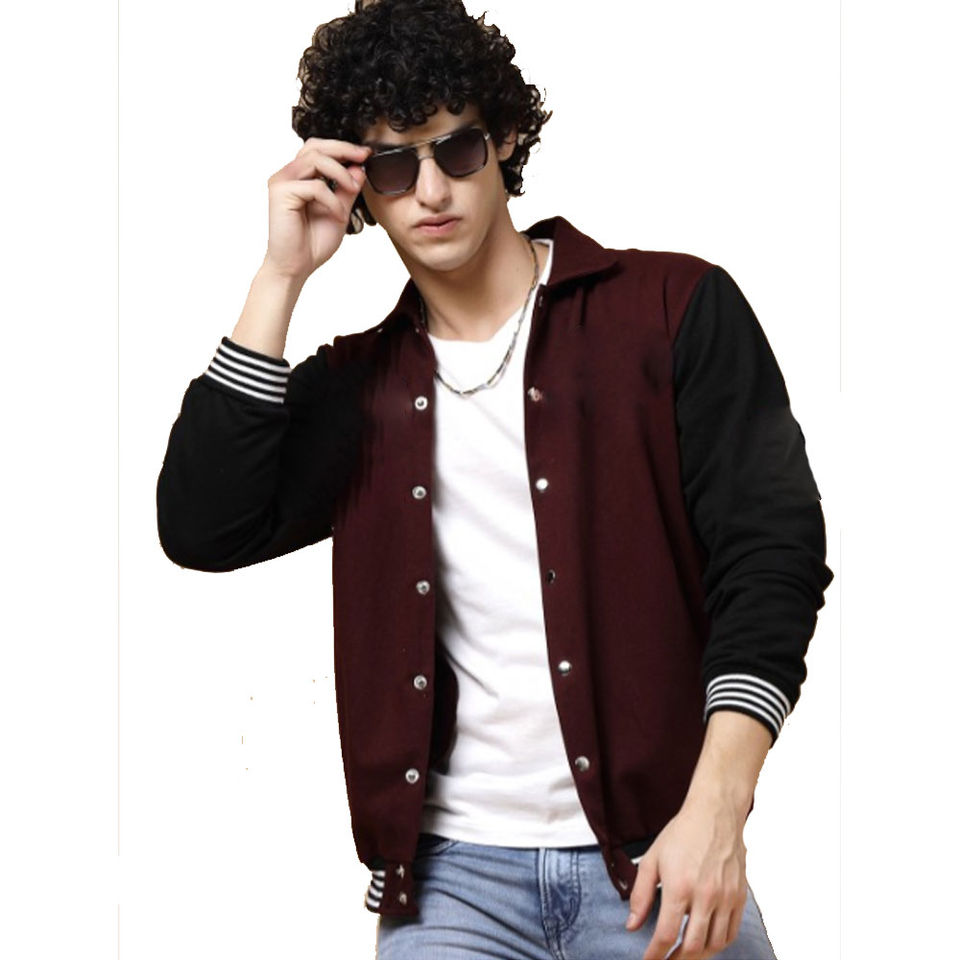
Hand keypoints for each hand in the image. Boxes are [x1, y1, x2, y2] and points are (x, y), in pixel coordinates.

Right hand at [262, 138, 371, 282]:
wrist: (296, 267)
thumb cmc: (312, 243)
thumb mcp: (339, 212)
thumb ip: (347, 190)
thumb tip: (359, 168)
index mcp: (299, 177)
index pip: (318, 149)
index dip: (342, 148)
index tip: (365, 154)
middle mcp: (288, 175)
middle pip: (315, 146)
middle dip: (343, 149)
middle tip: (364, 157)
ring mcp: (282, 182)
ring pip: (316, 160)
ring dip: (341, 173)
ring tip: (353, 190)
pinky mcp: (280, 193)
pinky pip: (315, 186)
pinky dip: (332, 200)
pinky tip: (338, 216)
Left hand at [625, 795, 748, 958]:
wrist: (715, 814)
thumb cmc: (682, 834)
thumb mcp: (652, 859)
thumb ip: (640, 895)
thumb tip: (632, 925)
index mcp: (679, 887)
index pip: (666, 934)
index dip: (655, 955)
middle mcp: (704, 896)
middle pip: (692, 947)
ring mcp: (725, 898)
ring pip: (714, 945)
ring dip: (697, 956)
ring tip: (683, 955)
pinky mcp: (739, 897)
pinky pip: (731, 933)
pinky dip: (718, 945)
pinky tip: (706, 943)